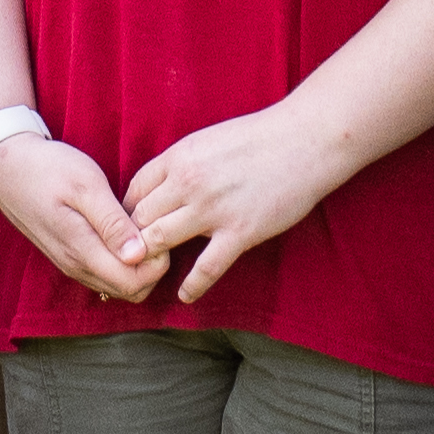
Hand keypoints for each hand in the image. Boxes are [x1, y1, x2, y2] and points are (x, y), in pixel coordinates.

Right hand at [0, 124, 167, 302]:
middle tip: (153, 229)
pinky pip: (104, 274)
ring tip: (139, 228)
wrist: (7, 166)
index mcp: (82, 251)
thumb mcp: (85, 185)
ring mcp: (71, 265)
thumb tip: (138, 254)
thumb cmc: (48, 169)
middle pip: (130, 290)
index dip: (157, 263)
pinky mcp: (69, 257)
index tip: (159, 231)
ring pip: (118, 285)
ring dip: (138, 266)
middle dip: (152, 267)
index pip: (134, 283)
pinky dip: (122, 262)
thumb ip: (112, 223)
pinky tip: (123, 232)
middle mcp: (77, 266)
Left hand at [122, 102, 359, 305]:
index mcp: (180, 156)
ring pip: (159, 241)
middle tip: (135, 255)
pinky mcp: (240, 233)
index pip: (134, 189)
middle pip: (140, 218)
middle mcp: (188, 183)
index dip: (127, 210)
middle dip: (133, 238)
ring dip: (153, 259)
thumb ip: (183, 163)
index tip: (131, 225)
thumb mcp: (209, 140)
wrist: (306, 141)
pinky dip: (192, 286)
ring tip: (153, 272)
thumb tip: (162, 186)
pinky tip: (185, 296)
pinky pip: (206, 268)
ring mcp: (212, 210)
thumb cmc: (260, 138)